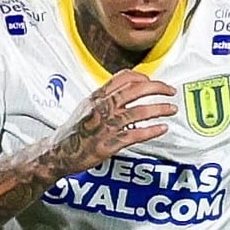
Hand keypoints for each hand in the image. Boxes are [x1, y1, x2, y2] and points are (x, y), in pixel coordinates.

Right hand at [50, 70, 176, 172]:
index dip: (142, 77)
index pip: (123, 77)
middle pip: (135, 90)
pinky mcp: (109, 143)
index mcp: (97, 97)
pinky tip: (162, 128)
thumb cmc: (74, 131)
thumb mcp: (86, 106)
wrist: (58, 152)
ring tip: (171, 109)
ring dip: (159, 109)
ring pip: (139, 112)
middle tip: (170, 91)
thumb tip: (127, 88)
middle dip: (157, 88)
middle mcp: (102, 108)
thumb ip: (105, 96)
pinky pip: (135, 134)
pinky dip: (151, 131)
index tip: (152, 80)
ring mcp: (106, 125)